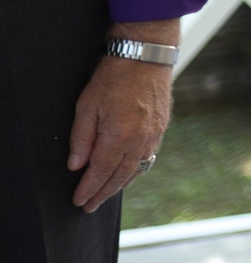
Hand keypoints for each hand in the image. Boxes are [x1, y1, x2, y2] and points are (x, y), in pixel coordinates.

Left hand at [69, 34, 175, 211]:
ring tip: (107, 193)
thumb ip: (82, 138)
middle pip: (120, 176)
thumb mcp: (87, 106)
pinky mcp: (162, 127)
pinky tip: (128, 172)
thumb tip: (76, 165)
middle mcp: (140, 140)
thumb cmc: (114, 77)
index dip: (88, 189)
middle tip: (90, 206)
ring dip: (120, 184)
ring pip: (137, 169)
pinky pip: (148, 157)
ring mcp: (154, 135)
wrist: (146, 56)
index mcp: (120, 136)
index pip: (100, 172)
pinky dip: (136, 169)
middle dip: (103, 193)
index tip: (79, 201)